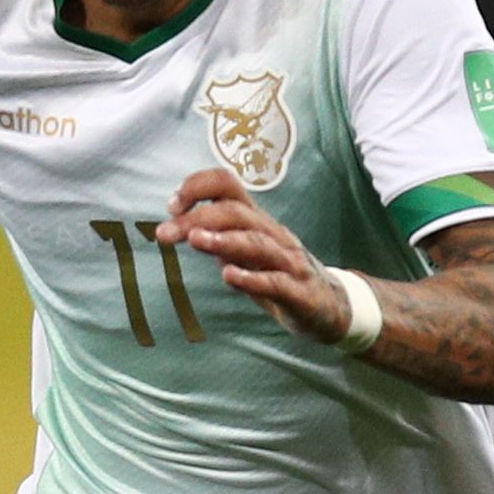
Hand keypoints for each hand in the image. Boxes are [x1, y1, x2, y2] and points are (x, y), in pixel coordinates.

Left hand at [157, 165, 342, 340]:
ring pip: (256, 243)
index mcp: (256, 221)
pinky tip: (228, 277)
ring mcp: (289, 261)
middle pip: (237, 213)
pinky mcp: (299, 291)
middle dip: (199, 218)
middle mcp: (273, 234)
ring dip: (224, 240)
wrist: (329, 307)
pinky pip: (276, 282)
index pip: (228, 186)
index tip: (171, 206)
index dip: (199, 187)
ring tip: (195, 240)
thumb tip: (180, 226)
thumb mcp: (244, 253)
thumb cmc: (278, 275)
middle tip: (165, 232)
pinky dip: (252, 278)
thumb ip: (217, 239)